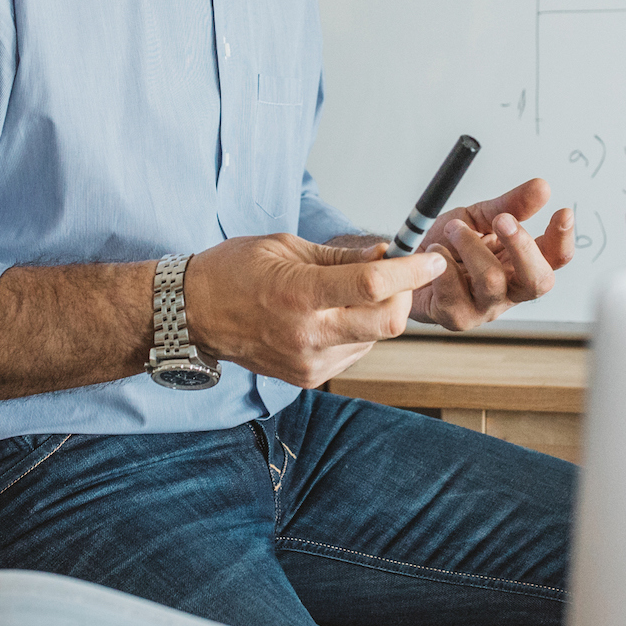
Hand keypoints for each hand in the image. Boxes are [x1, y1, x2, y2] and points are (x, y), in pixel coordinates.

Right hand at [185, 233, 445, 385]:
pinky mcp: (308, 377)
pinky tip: (333, 314)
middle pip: (388, 322)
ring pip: (375, 338)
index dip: (412, 271)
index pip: (373, 285)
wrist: (193, 315)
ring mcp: (309, 362)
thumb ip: (342, 257)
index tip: (431, 259)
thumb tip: (386, 255)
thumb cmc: (234, 272)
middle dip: (404, 295)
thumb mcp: (287, 247)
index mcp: (299, 294)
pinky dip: (358, 330)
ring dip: (379, 312)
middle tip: (399, 274)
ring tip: (349, 292)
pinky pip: (354, 352)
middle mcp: (307, 334)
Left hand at [411, 178, 575, 331]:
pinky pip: (454, 290)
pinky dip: (443, 261)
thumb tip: (543, 187)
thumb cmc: (449, 245)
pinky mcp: (456, 317)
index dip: (564, 238)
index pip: (557, 258)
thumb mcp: (480, 217)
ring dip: (470, 245)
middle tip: (503, 219)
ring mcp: (484, 308)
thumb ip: (510, 204)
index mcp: (521, 264)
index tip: (562, 212)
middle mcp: (510, 290)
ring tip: (453, 228)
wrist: (408, 267)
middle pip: (538, 281)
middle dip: (523, 247)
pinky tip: (435, 250)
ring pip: (491, 281)